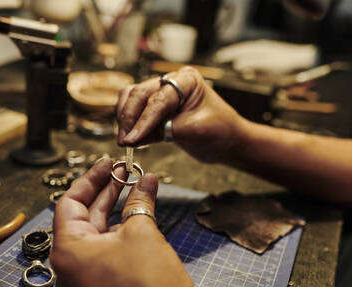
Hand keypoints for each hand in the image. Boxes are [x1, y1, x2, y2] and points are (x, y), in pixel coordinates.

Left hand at [51, 158, 207, 286]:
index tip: (110, 163)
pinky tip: (135, 214)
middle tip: (124, 170)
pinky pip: (103, 251)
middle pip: (82, 217)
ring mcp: (84, 280)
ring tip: (134, 187)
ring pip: (95, 234)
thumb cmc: (151, 284)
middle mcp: (69, 267)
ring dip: (113, 210)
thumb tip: (147, 179)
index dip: (91, 179)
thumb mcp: (143, 233)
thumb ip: (140, 201)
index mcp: (68, 251)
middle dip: (105, 192)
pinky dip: (117, 231)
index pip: (70, 203)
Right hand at [116, 66, 245, 163]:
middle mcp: (170, 81)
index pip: (158, 99)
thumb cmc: (220, 132)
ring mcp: (160, 92)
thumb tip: (133, 139)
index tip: (132, 139)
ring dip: (124, 118)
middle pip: (139, 94)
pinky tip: (130, 138)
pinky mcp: (154, 106)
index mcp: (187, 80)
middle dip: (129, 119)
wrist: (227, 140)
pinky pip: (133, 108)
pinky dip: (128, 122)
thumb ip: (164, 131)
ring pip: (130, 98)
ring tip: (126, 141)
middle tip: (124, 142)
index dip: (143, 120)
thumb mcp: (195, 132)